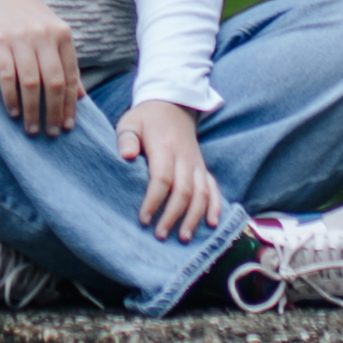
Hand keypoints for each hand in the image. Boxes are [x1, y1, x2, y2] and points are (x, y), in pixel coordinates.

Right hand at [0, 0, 86, 134]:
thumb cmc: (25, 15)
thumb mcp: (51, 32)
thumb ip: (65, 61)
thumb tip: (80, 95)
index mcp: (61, 35)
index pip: (70, 77)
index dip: (70, 104)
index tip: (68, 126)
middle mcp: (44, 36)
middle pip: (53, 83)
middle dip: (54, 112)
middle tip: (51, 133)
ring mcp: (20, 39)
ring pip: (31, 83)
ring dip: (32, 110)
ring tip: (31, 128)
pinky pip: (7, 75)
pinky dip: (11, 97)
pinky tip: (13, 112)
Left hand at [120, 98, 222, 239]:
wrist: (173, 105)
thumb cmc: (146, 119)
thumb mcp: (130, 122)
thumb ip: (126, 138)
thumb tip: (126, 156)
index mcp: (165, 147)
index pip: (162, 178)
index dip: (154, 200)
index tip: (144, 219)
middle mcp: (185, 157)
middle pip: (184, 190)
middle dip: (173, 215)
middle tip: (160, 235)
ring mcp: (197, 164)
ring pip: (201, 193)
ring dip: (194, 216)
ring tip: (184, 238)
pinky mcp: (203, 168)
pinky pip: (213, 188)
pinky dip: (215, 206)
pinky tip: (212, 224)